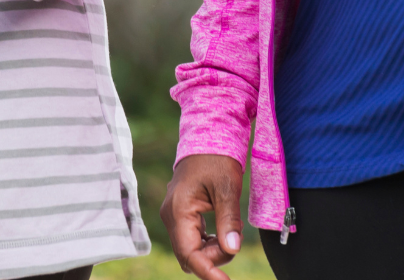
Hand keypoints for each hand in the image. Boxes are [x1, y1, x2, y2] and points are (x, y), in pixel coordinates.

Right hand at [160, 154, 244, 279]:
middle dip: (211, 259)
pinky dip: (208, 243)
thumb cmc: (216, 159)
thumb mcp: (227, 188)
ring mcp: (174, 216)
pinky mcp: (181, 216)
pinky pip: (192, 240)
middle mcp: (171, 216)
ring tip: (229, 232)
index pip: (189, 253)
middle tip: (233, 241)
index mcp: (178, 210)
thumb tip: (232, 250)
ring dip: (211, 251)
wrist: (207, 138)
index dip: (207, 272)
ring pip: (190, 250)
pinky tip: (222, 231)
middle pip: (188, 256)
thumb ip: (228, 220)